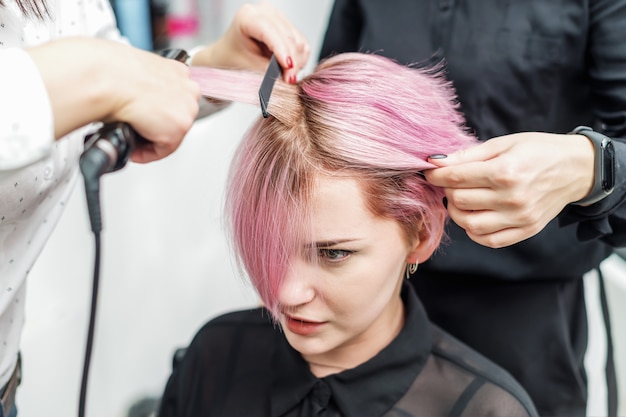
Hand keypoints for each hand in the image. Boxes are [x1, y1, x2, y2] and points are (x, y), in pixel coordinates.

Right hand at [104, 43, 200, 162]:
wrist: (110, 78)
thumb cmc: (113, 72)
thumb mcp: (136, 72)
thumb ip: (147, 86)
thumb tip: (140, 98)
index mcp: (177, 72)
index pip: (175, 100)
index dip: (158, 113)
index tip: (145, 120)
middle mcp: (188, 89)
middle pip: (176, 118)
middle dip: (156, 128)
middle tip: (136, 132)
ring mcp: (187, 109)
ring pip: (172, 134)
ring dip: (151, 140)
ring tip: (132, 139)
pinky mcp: (180, 127)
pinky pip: (164, 149)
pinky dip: (147, 153)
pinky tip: (133, 148)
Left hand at [191, 3, 309, 82]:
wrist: (231, 54)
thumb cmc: (233, 58)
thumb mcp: (247, 66)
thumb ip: (267, 70)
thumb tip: (288, 76)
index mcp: (247, 17)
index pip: (269, 30)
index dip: (281, 49)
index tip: (288, 68)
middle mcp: (265, 12)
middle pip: (288, 36)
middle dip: (292, 61)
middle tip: (289, 80)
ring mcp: (278, 17)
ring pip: (298, 40)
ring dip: (297, 61)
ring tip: (287, 76)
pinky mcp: (288, 25)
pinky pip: (302, 43)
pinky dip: (300, 59)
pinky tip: (290, 68)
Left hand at [424, 132, 594, 247]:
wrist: (576, 168)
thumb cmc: (538, 151)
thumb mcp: (503, 144)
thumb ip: (468, 155)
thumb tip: (436, 161)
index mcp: (505, 171)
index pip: (456, 178)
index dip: (436, 175)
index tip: (430, 172)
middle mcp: (511, 198)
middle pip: (459, 201)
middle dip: (448, 190)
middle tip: (451, 182)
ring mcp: (519, 217)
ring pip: (469, 224)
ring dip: (457, 212)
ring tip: (462, 199)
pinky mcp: (525, 230)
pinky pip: (488, 240)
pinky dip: (474, 231)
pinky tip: (475, 216)